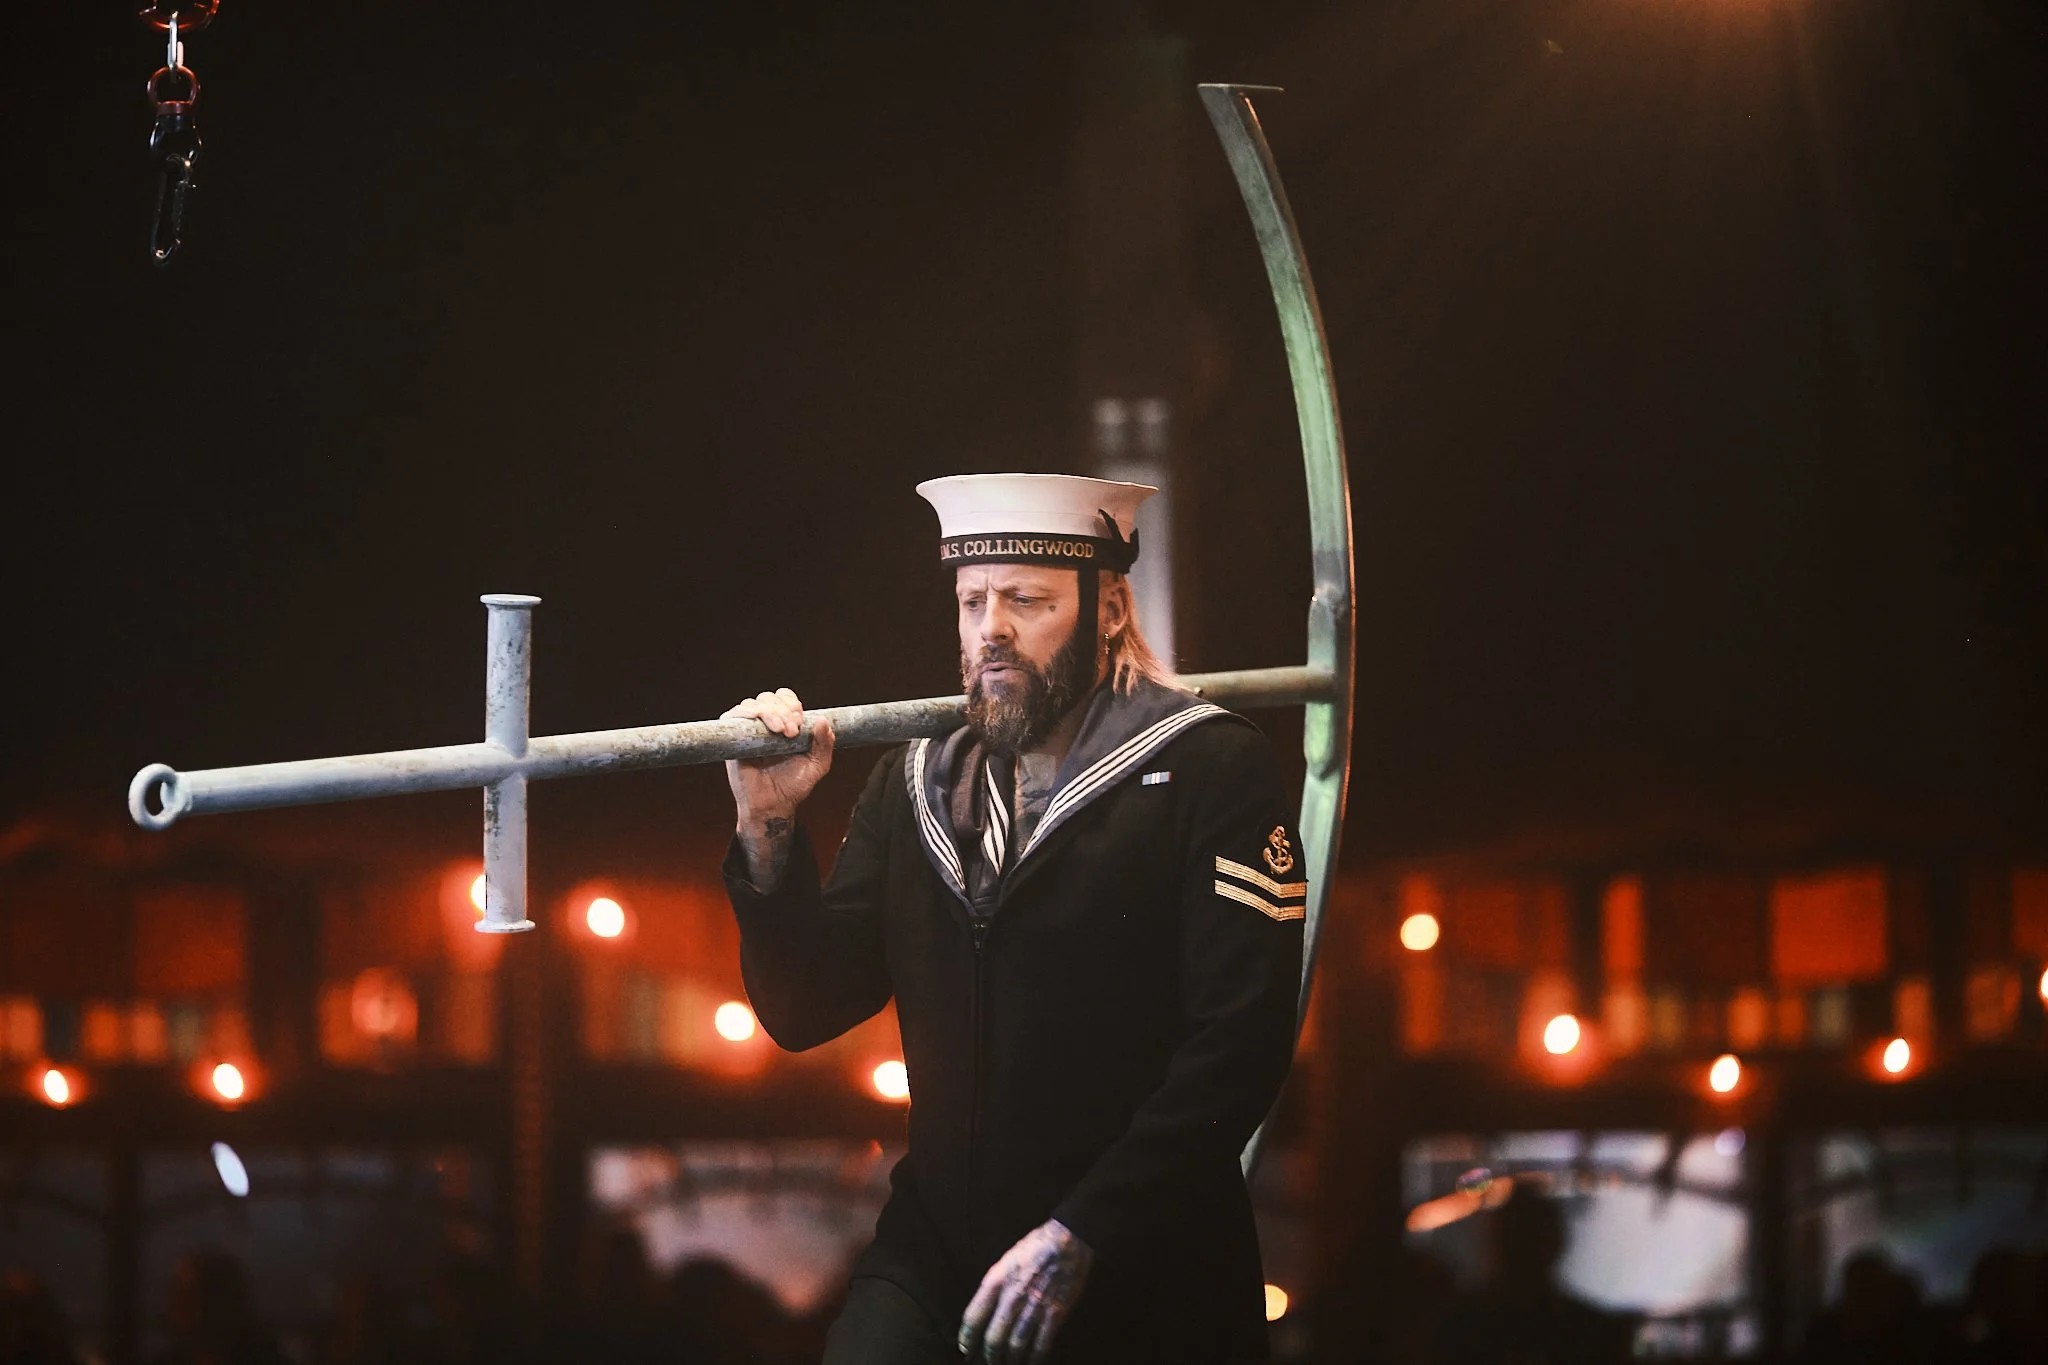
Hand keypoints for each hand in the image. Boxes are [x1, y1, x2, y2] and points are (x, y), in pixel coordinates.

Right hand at [723, 688, 833, 886]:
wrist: (773, 805)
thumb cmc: (792, 785)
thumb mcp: (817, 765)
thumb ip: (825, 744)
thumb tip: (822, 720)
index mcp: (783, 725)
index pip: (784, 698)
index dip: (791, 703)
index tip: (800, 721)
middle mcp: (764, 725)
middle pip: (768, 698)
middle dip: (783, 709)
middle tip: (793, 731)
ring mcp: (747, 731)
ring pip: (752, 704)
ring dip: (770, 711)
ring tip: (782, 732)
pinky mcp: (733, 739)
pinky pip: (733, 715)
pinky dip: (746, 712)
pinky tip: (760, 722)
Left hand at [958, 1219, 1093, 1364]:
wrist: (1067, 1240)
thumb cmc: (1035, 1247)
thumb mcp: (1005, 1260)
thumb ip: (995, 1285)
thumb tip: (986, 1309)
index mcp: (996, 1281)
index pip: (973, 1317)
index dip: (967, 1337)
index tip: (965, 1347)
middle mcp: (1012, 1297)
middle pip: (993, 1338)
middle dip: (989, 1355)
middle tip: (990, 1361)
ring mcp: (1034, 1307)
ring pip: (1015, 1345)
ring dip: (1011, 1360)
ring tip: (1009, 1363)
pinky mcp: (1055, 1314)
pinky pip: (1041, 1344)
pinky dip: (1035, 1358)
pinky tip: (1032, 1361)